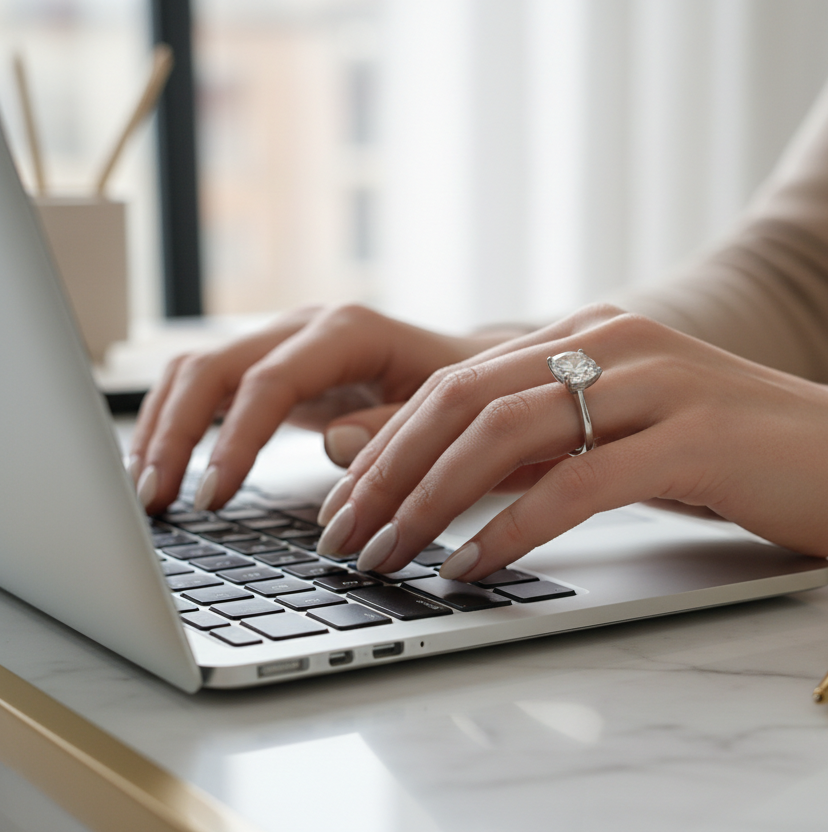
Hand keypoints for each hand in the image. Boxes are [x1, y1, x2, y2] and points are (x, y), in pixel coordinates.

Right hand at [127, 305, 505, 513]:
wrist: (476, 372)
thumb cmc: (470, 391)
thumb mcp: (451, 409)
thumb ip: (396, 427)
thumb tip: (334, 445)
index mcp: (349, 332)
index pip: (271, 380)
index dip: (237, 439)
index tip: (215, 495)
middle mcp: (306, 330)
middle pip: (214, 368)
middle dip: (176, 434)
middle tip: (158, 500)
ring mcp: (285, 347)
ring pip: (197, 373)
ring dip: (162, 429)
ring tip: (147, 493)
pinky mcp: (275, 373)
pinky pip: (209, 390)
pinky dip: (178, 427)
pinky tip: (162, 470)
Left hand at [314, 304, 827, 580]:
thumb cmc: (747, 454)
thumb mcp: (632, 436)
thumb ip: (552, 444)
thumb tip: (449, 478)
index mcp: (592, 336)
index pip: (458, 380)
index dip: (387, 442)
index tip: (344, 503)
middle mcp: (615, 343)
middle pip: (463, 399)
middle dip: (386, 473)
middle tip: (343, 538)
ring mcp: (657, 383)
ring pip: (507, 434)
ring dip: (430, 501)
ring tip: (389, 555)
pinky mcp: (695, 437)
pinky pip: (575, 482)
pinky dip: (510, 527)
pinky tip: (473, 565)